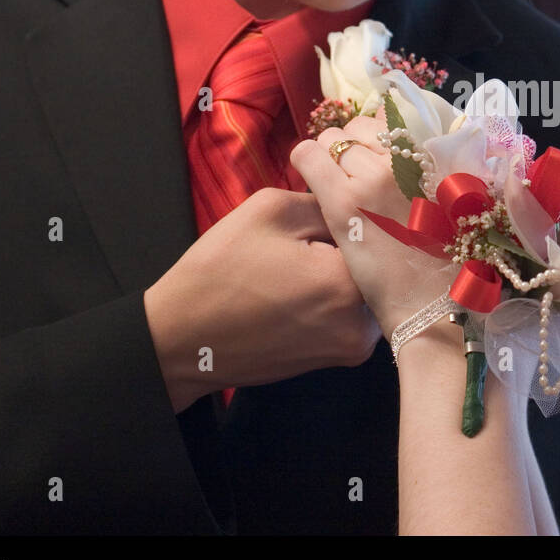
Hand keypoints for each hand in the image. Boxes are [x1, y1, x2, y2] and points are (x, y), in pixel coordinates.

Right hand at [143, 189, 379, 412]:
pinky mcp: (340, 358)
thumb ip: (326, 201)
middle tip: (318, 232)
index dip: (356, 212)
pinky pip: (352, 312)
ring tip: (305, 260)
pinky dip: (335, 296)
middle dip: (354, 243)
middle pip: (376, 262)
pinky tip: (302, 286)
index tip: (337, 206)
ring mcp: (354, 347)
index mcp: (350, 283)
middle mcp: (364, 322)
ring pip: (366, 287)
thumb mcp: (271, 211)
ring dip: (346, 270)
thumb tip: (356, 202)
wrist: (182, 340)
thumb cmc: (220, 271)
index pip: (377, 230)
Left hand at [290, 115, 458, 339]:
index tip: (375, 163)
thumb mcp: (456, 212)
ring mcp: (373, 178)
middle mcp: (405, 161)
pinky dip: (305, 161)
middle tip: (352, 177)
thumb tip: (412, 166)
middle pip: (361, 129)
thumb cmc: (451, 270)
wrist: (434, 307)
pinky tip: (309, 178)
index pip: (393, 126)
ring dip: (329, 157)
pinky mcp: (343, 201)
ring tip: (333, 185)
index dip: (379, 143)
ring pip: (332, 140)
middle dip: (352, 149)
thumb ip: (435, 182)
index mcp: (434, 162)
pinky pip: (309, 157)